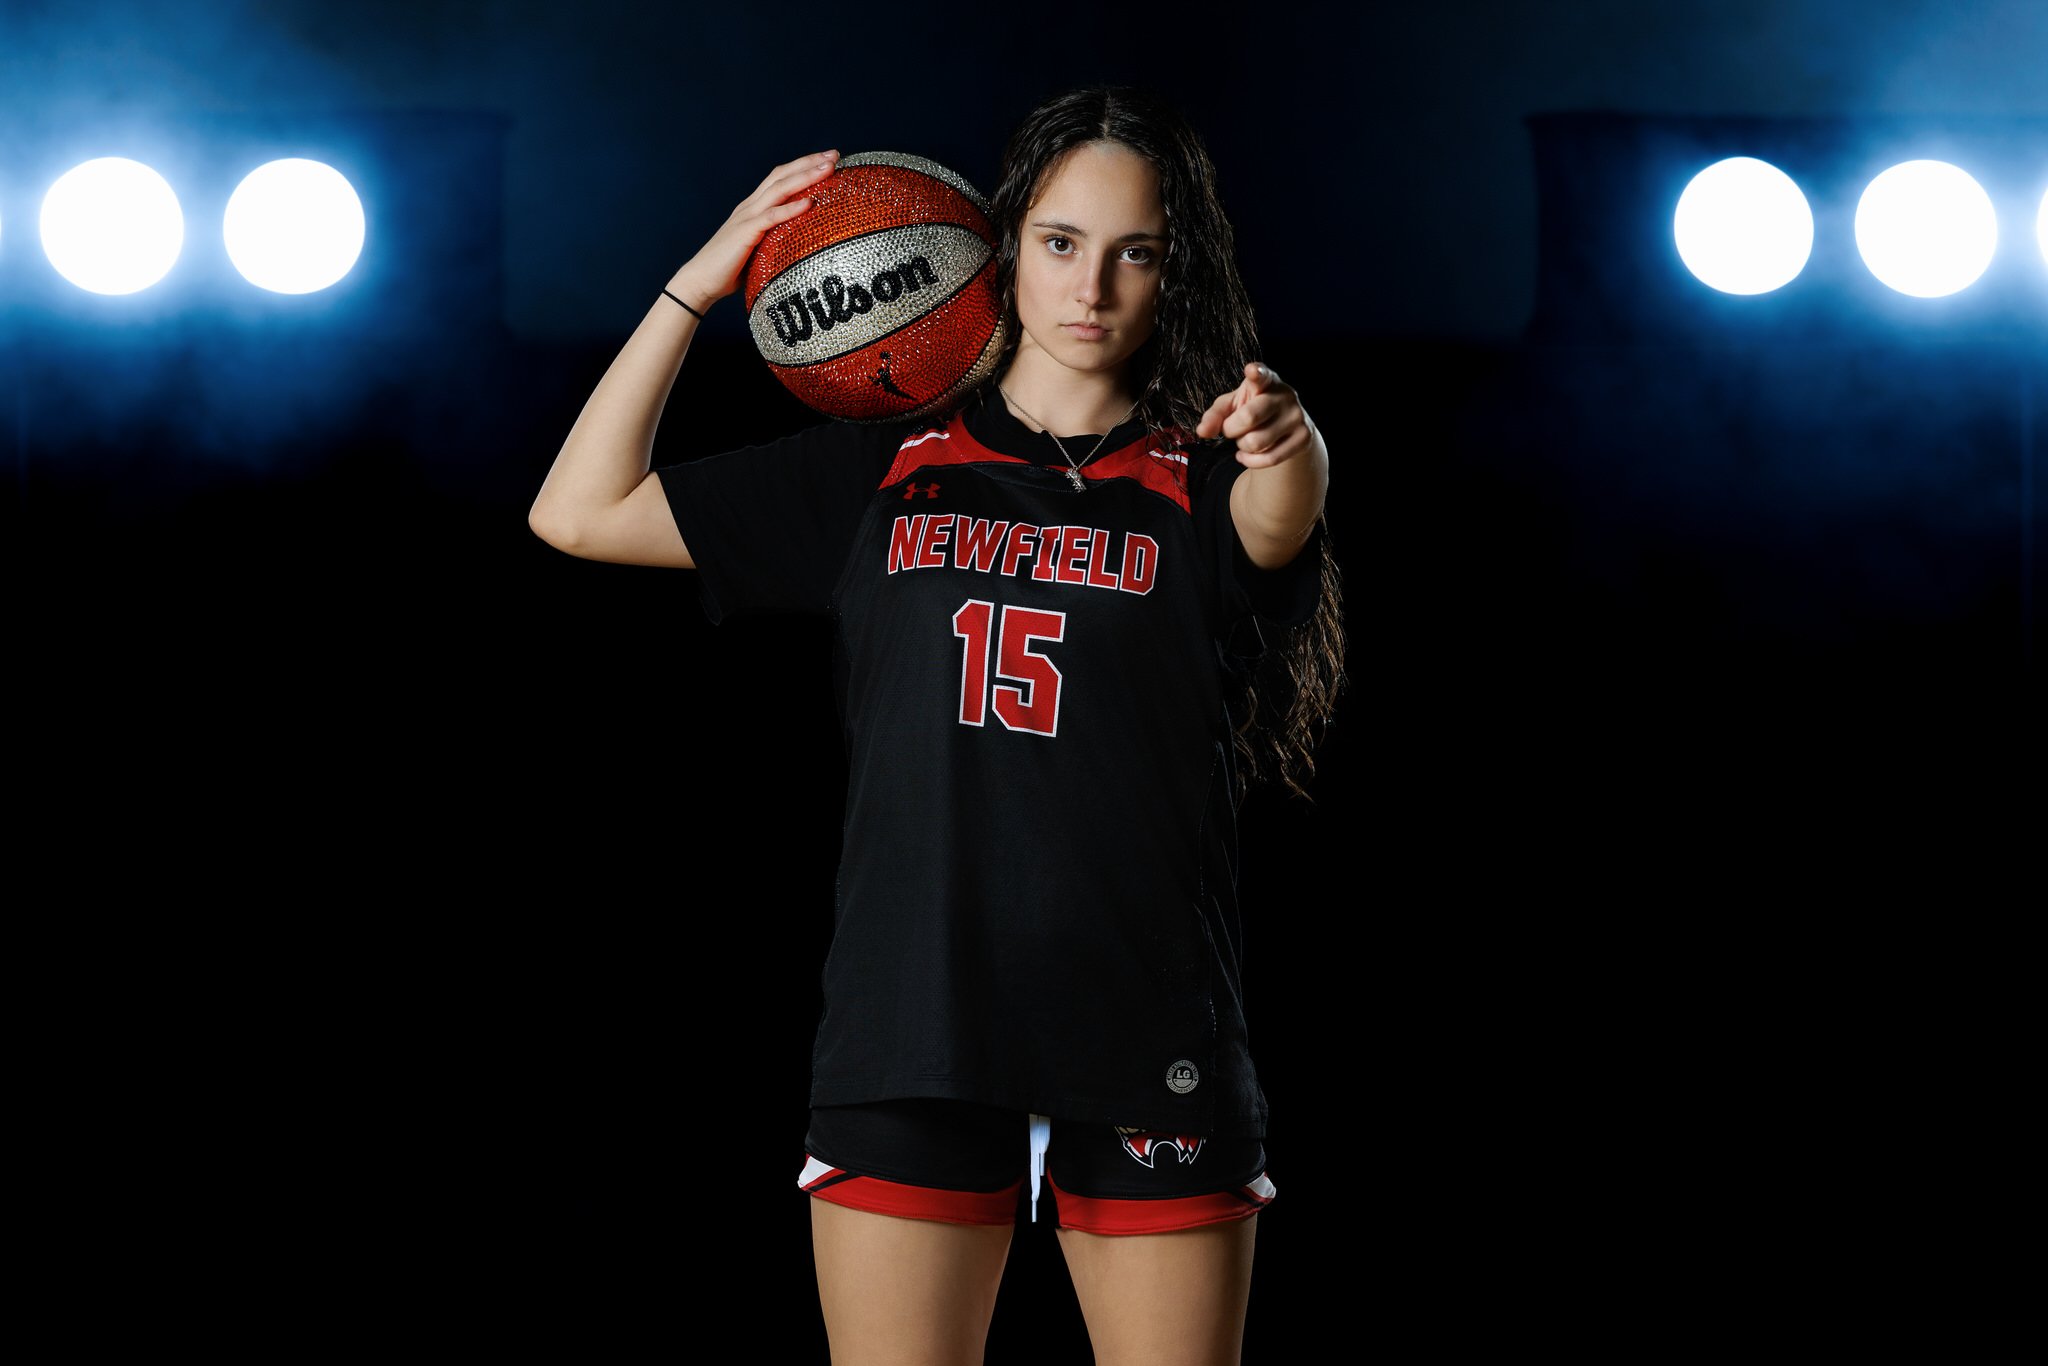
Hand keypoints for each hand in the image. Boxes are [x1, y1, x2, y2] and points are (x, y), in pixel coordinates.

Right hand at [669, 150, 838, 311]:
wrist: (700, 280)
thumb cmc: (730, 270)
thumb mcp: (758, 248)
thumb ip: (775, 239)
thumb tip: (800, 244)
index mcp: (753, 208)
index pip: (780, 178)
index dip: (803, 166)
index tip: (827, 160)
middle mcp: (750, 206)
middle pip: (782, 175)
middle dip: (809, 163)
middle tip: (834, 154)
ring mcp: (746, 217)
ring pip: (780, 189)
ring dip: (805, 176)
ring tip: (828, 168)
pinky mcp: (745, 232)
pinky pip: (771, 217)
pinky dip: (791, 209)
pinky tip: (809, 203)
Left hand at [1195, 362, 1315, 468]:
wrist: (1287, 429)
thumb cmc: (1253, 410)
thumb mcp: (1232, 406)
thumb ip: (1215, 415)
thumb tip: (1202, 432)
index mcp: (1266, 380)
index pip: (1261, 375)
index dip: (1256, 373)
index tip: (1251, 370)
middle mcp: (1284, 395)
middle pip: (1248, 417)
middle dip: (1232, 429)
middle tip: (1232, 428)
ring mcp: (1297, 416)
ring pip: (1256, 442)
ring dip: (1242, 446)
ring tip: (1245, 439)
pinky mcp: (1304, 437)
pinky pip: (1269, 458)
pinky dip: (1251, 461)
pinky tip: (1246, 455)